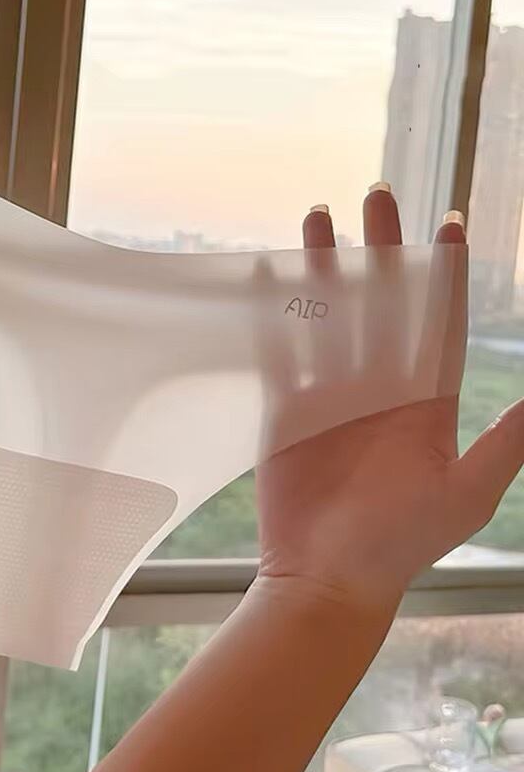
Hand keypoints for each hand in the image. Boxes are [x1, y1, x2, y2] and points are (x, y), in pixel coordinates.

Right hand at [256, 187, 523, 604]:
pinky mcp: (290, 406)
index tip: (449, 223)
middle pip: (384, 301)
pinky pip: (283, 349)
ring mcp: (333, 392)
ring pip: (331, 313)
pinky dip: (276, 313)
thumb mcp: (467, 492)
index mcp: (428, 398)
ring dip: (325, 266)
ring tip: (317, 216)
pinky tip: (271, 275)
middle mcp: (382, 385)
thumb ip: (507, 440)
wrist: (329, 577)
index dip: (445, 272)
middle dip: (382, 248)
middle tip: (377, 195)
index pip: (441, 319)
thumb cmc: (402, 541)